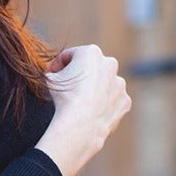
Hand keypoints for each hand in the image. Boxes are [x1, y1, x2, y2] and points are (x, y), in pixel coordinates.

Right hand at [36, 44, 131, 175]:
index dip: (58, 66)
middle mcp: (110, 64)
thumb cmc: (64, 98)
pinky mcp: (125, 101)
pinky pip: (112, 101)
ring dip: (94, 90)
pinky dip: (104, 105)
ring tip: (80, 103)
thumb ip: (55, 71)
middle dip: (80, 75)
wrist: (81, 123)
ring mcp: (120, 83)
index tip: (52, 76)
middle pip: (91, 68)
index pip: (70, 55)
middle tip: (67, 89)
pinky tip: (92, 112)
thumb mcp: (50, 78)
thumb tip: (55, 74)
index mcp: (91, 52)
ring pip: (104, 84)